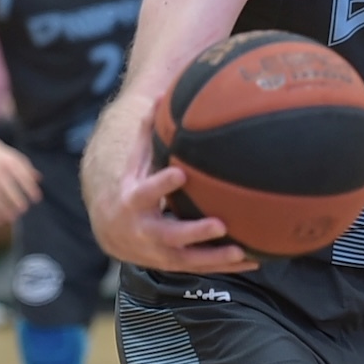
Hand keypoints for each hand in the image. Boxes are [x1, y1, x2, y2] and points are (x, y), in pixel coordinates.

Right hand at [0, 139, 42, 225]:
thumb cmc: (5, 158)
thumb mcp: (18, 159)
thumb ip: (28, 170)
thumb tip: (39, 179)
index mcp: (10, 163)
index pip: (22, 176)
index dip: (30, 188)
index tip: (37, 199)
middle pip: (6, 186)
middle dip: (15, 198)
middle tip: (24, 209)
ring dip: (2, 208)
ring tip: (12, 218)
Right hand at [92, 107, 257, 272]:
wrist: (110, 226)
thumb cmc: (129, 182)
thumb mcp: (133, 158)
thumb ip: (148, 132)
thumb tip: (163, 95)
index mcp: (131, 201)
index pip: (144, 193)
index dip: (160, 185)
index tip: (179, 174)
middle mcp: (141, 231)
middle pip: (166, 235)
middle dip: (192, 231)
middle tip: (219, 224)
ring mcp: (156, 252)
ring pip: (185, 259)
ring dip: (213, 257)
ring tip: (240, 251)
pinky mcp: (171, 263)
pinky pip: (199, 268)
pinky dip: (223, 266)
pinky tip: (252, 261)